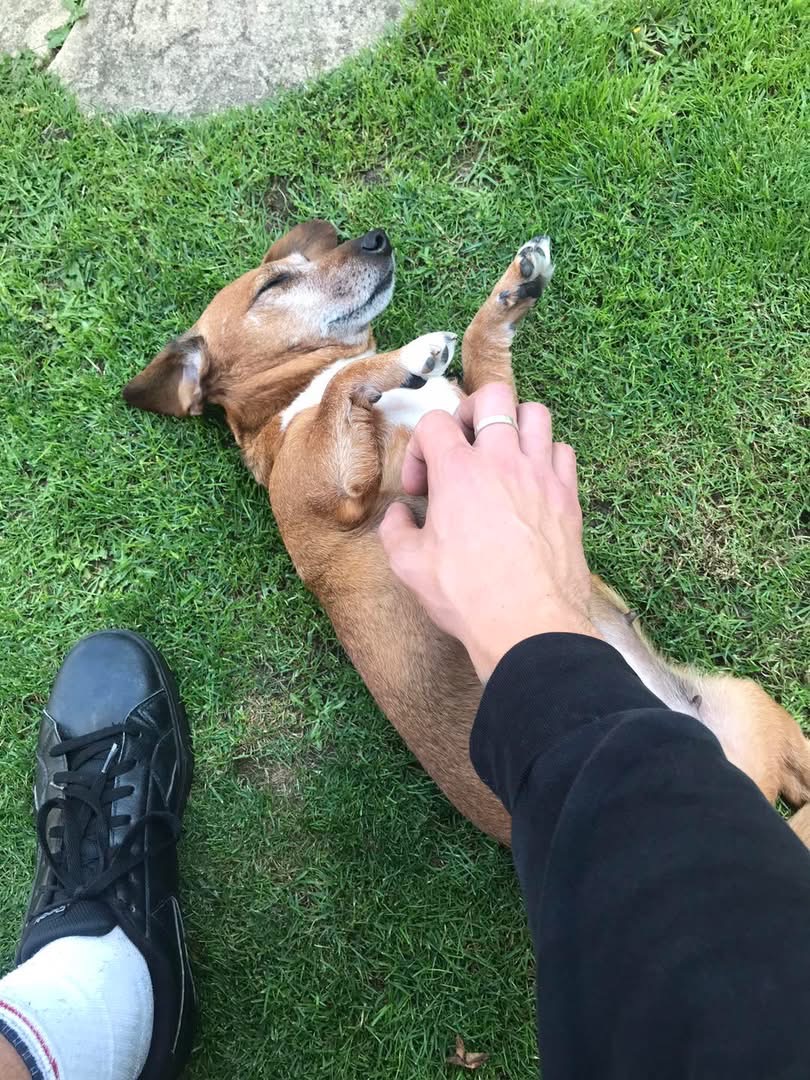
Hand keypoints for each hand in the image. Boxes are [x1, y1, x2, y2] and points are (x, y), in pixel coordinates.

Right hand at [379, 383, 598, 681]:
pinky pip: (563, 452)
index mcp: (458, 472)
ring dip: (514, 425)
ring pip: (535, 413)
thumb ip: (396, 531)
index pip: (435, 422)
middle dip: (471, 412)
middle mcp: (502, 461)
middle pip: (493, 396)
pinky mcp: (568, 497)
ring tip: (501, 455)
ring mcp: (541, 475)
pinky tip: (533, 481)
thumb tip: (400, 517)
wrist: (528, 624)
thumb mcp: (409, 566)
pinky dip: (547, 456)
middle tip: (463, 446)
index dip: (420, 449)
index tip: (421, 489)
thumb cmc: (467, 596)